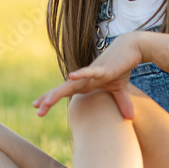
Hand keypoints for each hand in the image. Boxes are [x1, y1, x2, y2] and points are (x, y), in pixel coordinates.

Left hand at [31, 32, 145, 119]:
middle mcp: (84, 79)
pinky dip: (81, 74)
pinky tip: (70, 76)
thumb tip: (131, 118)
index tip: (37, 107)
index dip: (51, 98)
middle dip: (49, 100)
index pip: (64, 92)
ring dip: (59, 92)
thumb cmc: (121, 67)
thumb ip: (122, 103)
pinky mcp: (103, 69)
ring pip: (72, 84)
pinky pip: (90, 72)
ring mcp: (92, 73)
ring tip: (47, 101)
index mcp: (85, 84)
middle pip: (63, 90)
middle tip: (37, 111)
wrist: (131, 49)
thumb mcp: (120, 89)